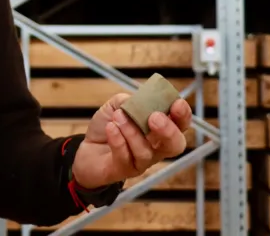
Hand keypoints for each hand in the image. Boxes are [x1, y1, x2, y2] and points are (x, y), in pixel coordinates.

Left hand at [70, 93, 191, 188]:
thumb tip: (139, 100)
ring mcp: (141, 162)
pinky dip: (118, 140)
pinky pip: (125, 156)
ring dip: (132, 131)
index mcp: (160, 129)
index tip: (176, 103)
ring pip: (145, 151)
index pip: (180, 125)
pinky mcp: (123, 170)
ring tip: (118, 116)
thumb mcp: (118, 106)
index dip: (183, 115)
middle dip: (168, 131)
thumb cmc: (109, 126)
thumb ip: (130, 101)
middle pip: (175, 146)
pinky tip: (110, 127)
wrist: (85, 148)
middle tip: (154, 117)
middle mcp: (156, 148)